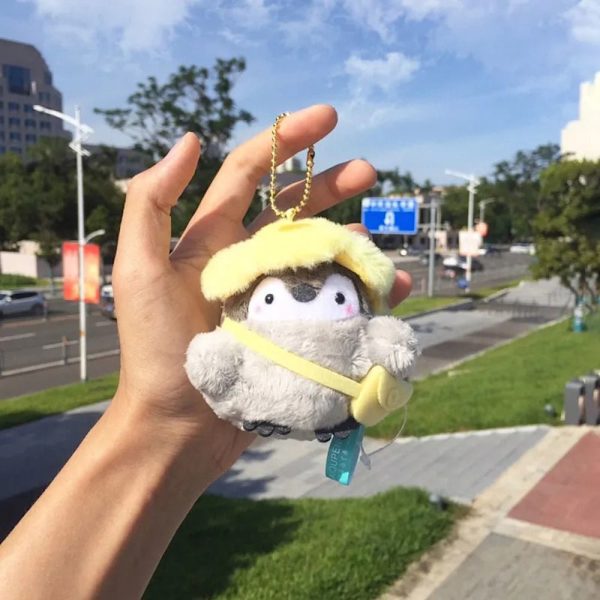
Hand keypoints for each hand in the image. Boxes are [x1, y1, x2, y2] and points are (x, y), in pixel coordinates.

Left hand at [110, 104, 411, 486]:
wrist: (179, 427)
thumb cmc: (156, 352)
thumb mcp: (139, 272)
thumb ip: (152, 204)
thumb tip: (191, 140)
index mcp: (214, 240)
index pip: (252, 174)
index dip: (287, 140)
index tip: (329, 119)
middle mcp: (248, 260)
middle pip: (296, 209)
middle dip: (331, 184)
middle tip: (370, 171)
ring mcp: (276, 296)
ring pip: (323, 254)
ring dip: (353, 239)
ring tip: (376, 240)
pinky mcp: (297, 329)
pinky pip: (338, 301)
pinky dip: (366, 291)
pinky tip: (388, 287)